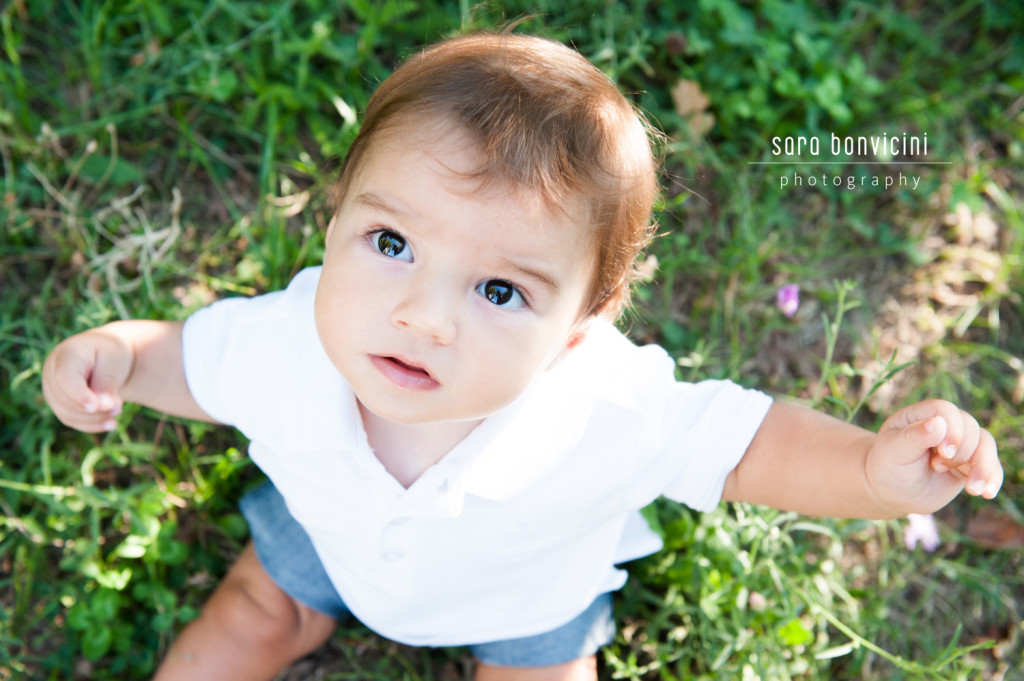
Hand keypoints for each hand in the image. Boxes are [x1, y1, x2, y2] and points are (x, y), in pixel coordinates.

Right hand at [42, 329, 132, 431]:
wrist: (104, 356)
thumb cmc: (110, 355)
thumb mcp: (114, 362)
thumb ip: (107, 382)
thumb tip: (103, 406)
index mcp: (65, 355)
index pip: (65, 378)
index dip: (79, 395)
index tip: (95, 407)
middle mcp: (51, 373)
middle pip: (66, 400)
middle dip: (94, 409)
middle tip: (119, 406)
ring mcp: (52, 390)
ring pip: (67, 414)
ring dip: (95, 418)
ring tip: (118, 409)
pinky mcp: (58, 404)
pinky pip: (72, 421)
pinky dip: (92, 425)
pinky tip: (111, 423)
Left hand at [867, 400, 1001, 515]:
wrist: (893, 490)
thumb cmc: (888, 466)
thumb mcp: (894, 450)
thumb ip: (915, 436)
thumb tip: (939, 422)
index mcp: (922, 414)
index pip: (946, 411)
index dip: (952, 429)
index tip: (946, 452)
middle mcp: (945, 424)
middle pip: (969, 428)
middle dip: (962, 451)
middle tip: (938, 468)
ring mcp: (961, 443)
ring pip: (985, 445)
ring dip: (984, 467)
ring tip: (973, 489)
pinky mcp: (970, 463)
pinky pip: (991, 465)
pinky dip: (993, 478)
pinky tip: (988, 493)